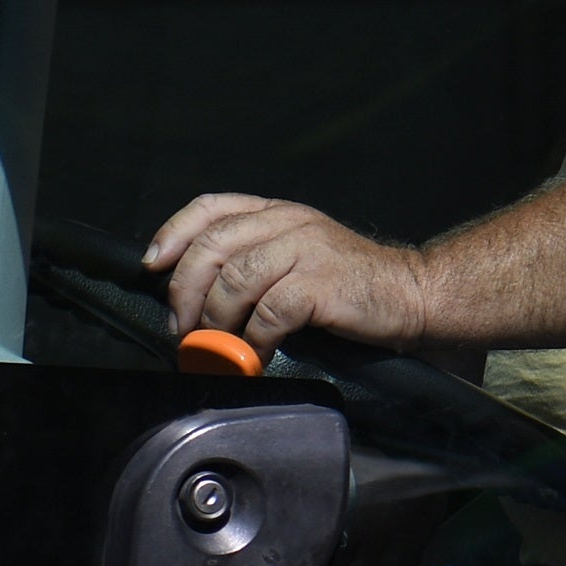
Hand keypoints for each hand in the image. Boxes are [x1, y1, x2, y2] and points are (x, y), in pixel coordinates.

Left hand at [143, 192, 444, 348]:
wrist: (411, 293)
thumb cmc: (350, 286)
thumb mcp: (298, 256)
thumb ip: (253, 261)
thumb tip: (194, 297)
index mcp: (277, 212)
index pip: (210, 207)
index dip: (173, 234)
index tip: (153, 268)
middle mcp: (288, 222)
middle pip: (212, 245)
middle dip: (185, 292)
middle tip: (182, 330)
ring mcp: (306, 250)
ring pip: (234, 280)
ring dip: (214, 323)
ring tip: (214, 351)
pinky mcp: (322, 283)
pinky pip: (268, 314)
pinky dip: (252, 342)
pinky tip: (255, 358)